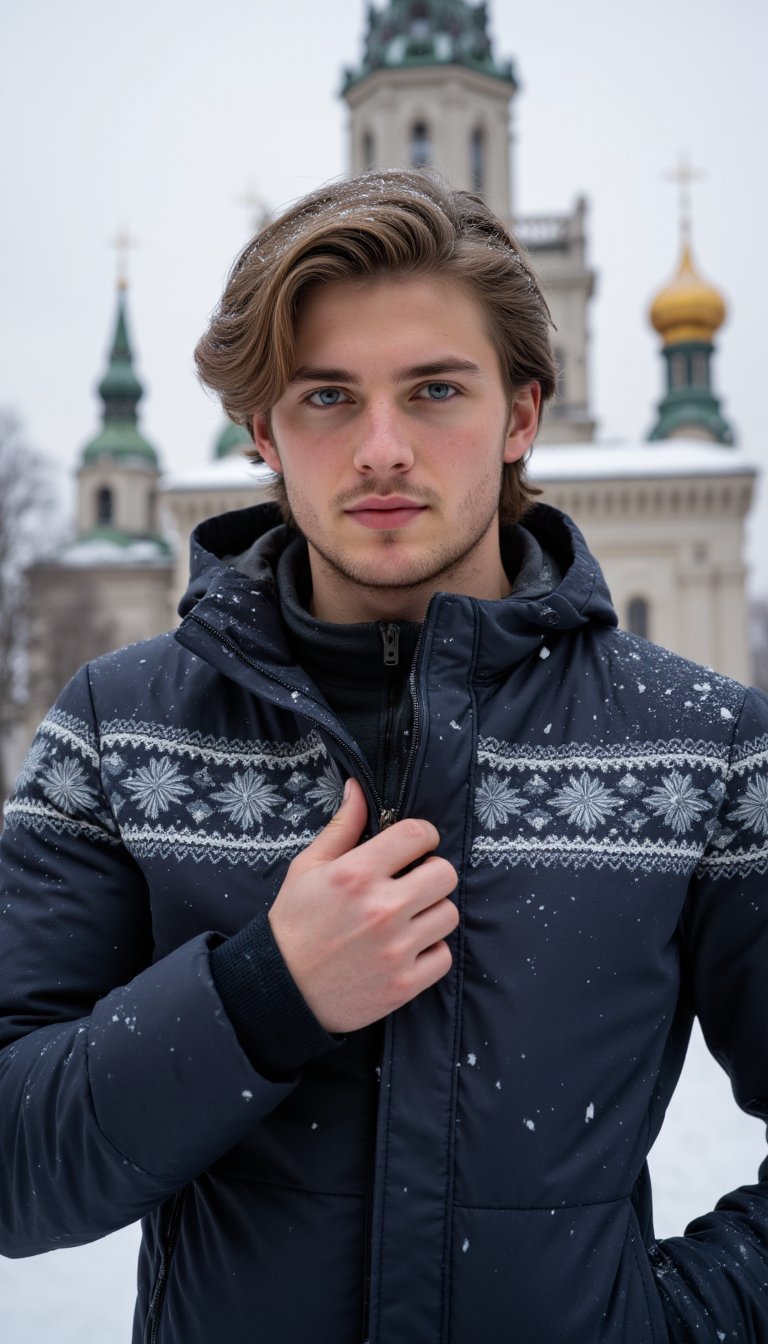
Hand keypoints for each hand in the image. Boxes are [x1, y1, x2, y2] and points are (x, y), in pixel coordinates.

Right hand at [268, 779, 458, 1032]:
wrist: (281, 989)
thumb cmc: (294, 922)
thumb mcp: (308, 867)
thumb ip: (342, 827)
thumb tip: (359, 787)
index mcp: (357, 874)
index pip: (418, 835)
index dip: (423, 836)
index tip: (415, 846)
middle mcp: (381, 909)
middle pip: (445, 873)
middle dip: (431, 872)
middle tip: (413, 882)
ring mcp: (395, 949)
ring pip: (449, 914)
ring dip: (432, 912)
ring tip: (409, 916)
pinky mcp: (404, 984)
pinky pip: (443, 955)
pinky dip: (430, 951)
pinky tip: (407, 947)